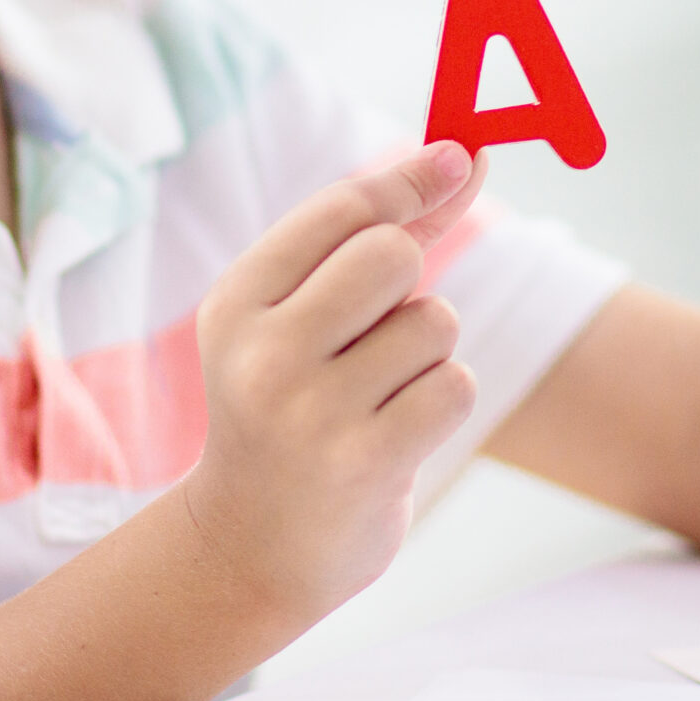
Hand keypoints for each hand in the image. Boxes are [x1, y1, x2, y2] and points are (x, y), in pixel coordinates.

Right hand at [183, 141, 486, 622]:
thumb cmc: (292, 408)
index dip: (409, 177)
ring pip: (434, 323)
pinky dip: (443, 402)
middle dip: (410, 280)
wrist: (250, 545)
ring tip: (377, 397)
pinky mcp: (363, 464)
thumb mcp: (303, 319)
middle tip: (379, 331)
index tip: (459, 155)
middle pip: (391, 254)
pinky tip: (397, 433)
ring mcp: (311, 412)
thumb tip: (462, 156)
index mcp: (237, 303)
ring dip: (428, 355)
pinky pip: (455, 386)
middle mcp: (263, 353)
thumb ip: (380, 235)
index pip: (339, 209)